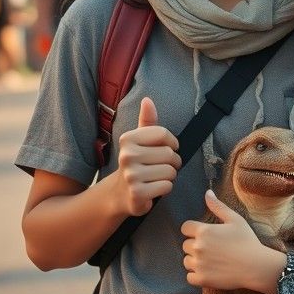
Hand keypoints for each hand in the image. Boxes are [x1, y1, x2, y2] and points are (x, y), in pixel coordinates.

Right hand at [116, 97, 180, 216]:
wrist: (121, 193)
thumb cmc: (136, 162)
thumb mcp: (140, 140)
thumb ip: (147, 120)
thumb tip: (147, 100)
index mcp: (127, 139)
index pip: (163, 134)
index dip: (172, 142)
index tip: (168, 148)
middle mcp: (127, 156)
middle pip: (169, 154)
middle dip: (173, 162)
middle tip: (163, 166)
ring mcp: (131, 176)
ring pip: (170, 171)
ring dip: (170, 176)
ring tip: (158, 177)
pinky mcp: (138, 194)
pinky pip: (167, 186)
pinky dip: (166, 188)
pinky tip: (154, 188)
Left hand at [181, 190, 265, 290]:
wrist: (256, 265)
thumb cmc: (247, 241)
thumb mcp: (234, 219)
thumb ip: (218, 206)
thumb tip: (207, 193)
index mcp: (204, 231)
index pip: (185, 228)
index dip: (193, 230)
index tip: (204, 235)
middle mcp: (198, 247)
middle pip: (185, 245)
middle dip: (195, 245)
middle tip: (211, 248)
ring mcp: (199, 264)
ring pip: (186, 261)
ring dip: (194, 260)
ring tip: (210, 260)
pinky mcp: (202, 279)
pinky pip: (190, 277)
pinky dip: (196, 275)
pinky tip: (208, 271)